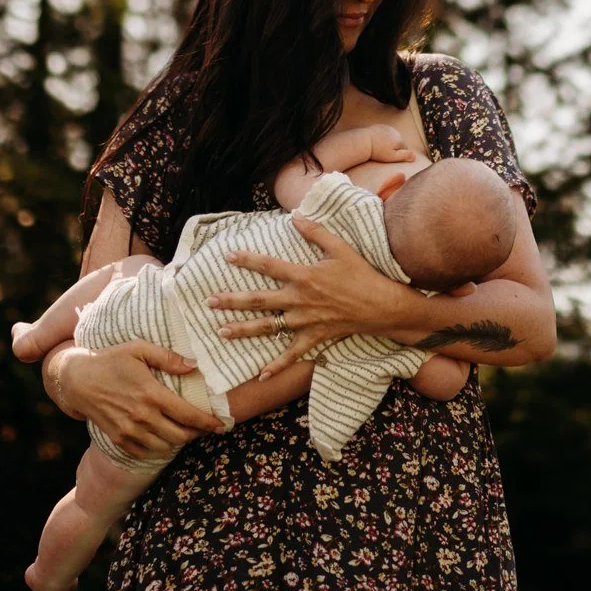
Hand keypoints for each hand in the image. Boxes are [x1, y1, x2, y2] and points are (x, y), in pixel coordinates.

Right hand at [52, 342, 221, 462]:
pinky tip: (165, 439)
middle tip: (205, 427)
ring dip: (179, 442)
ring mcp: (129, 431)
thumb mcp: (139, 349)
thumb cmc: (112, 360)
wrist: (78, 380)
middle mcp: (142, 416)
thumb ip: (168, 357)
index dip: (207, 422)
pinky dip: (160, 449)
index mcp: (151, 394)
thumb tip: (194, 365)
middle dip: (197, 434)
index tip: (220, 424)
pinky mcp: (119, 439)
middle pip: (180, 436)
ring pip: (165, 447)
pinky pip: (146, 453)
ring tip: (186, 432)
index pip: (187, 415)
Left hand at [206, 209, 419, 377]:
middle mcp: (299, 300)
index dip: (247, 260)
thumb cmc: (361, 274)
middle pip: (259, 300)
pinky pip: (292, 354)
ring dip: (243, 330)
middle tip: (209, 301)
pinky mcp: (314, 337)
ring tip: (222, 332)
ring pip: (268, 328)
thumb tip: (294, 215)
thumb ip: (315, 232)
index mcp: (303, 276)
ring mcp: (305, 321)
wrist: (381, 306)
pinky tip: (260, 374)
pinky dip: (277, 366)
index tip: (228, 257)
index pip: (269, 266)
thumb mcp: (339, 248)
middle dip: (232, 301)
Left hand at [363, 126, 419, 163]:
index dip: (398, 154)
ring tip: (380, 148)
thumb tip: (416, 156)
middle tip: (384, 153)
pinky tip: (376, 142)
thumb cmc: (378, 151)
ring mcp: (387, 128)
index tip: (390, 157)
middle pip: (398, 142)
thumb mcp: (392, 157)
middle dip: (394, 147)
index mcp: (400, 139)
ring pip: (392, 137)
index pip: (405, 148)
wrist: (364, 141)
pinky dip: (382, 137)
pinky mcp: (380, 126)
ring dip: (388, 142)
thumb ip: (405, 156)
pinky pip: (384, 133)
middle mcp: (396, 132)